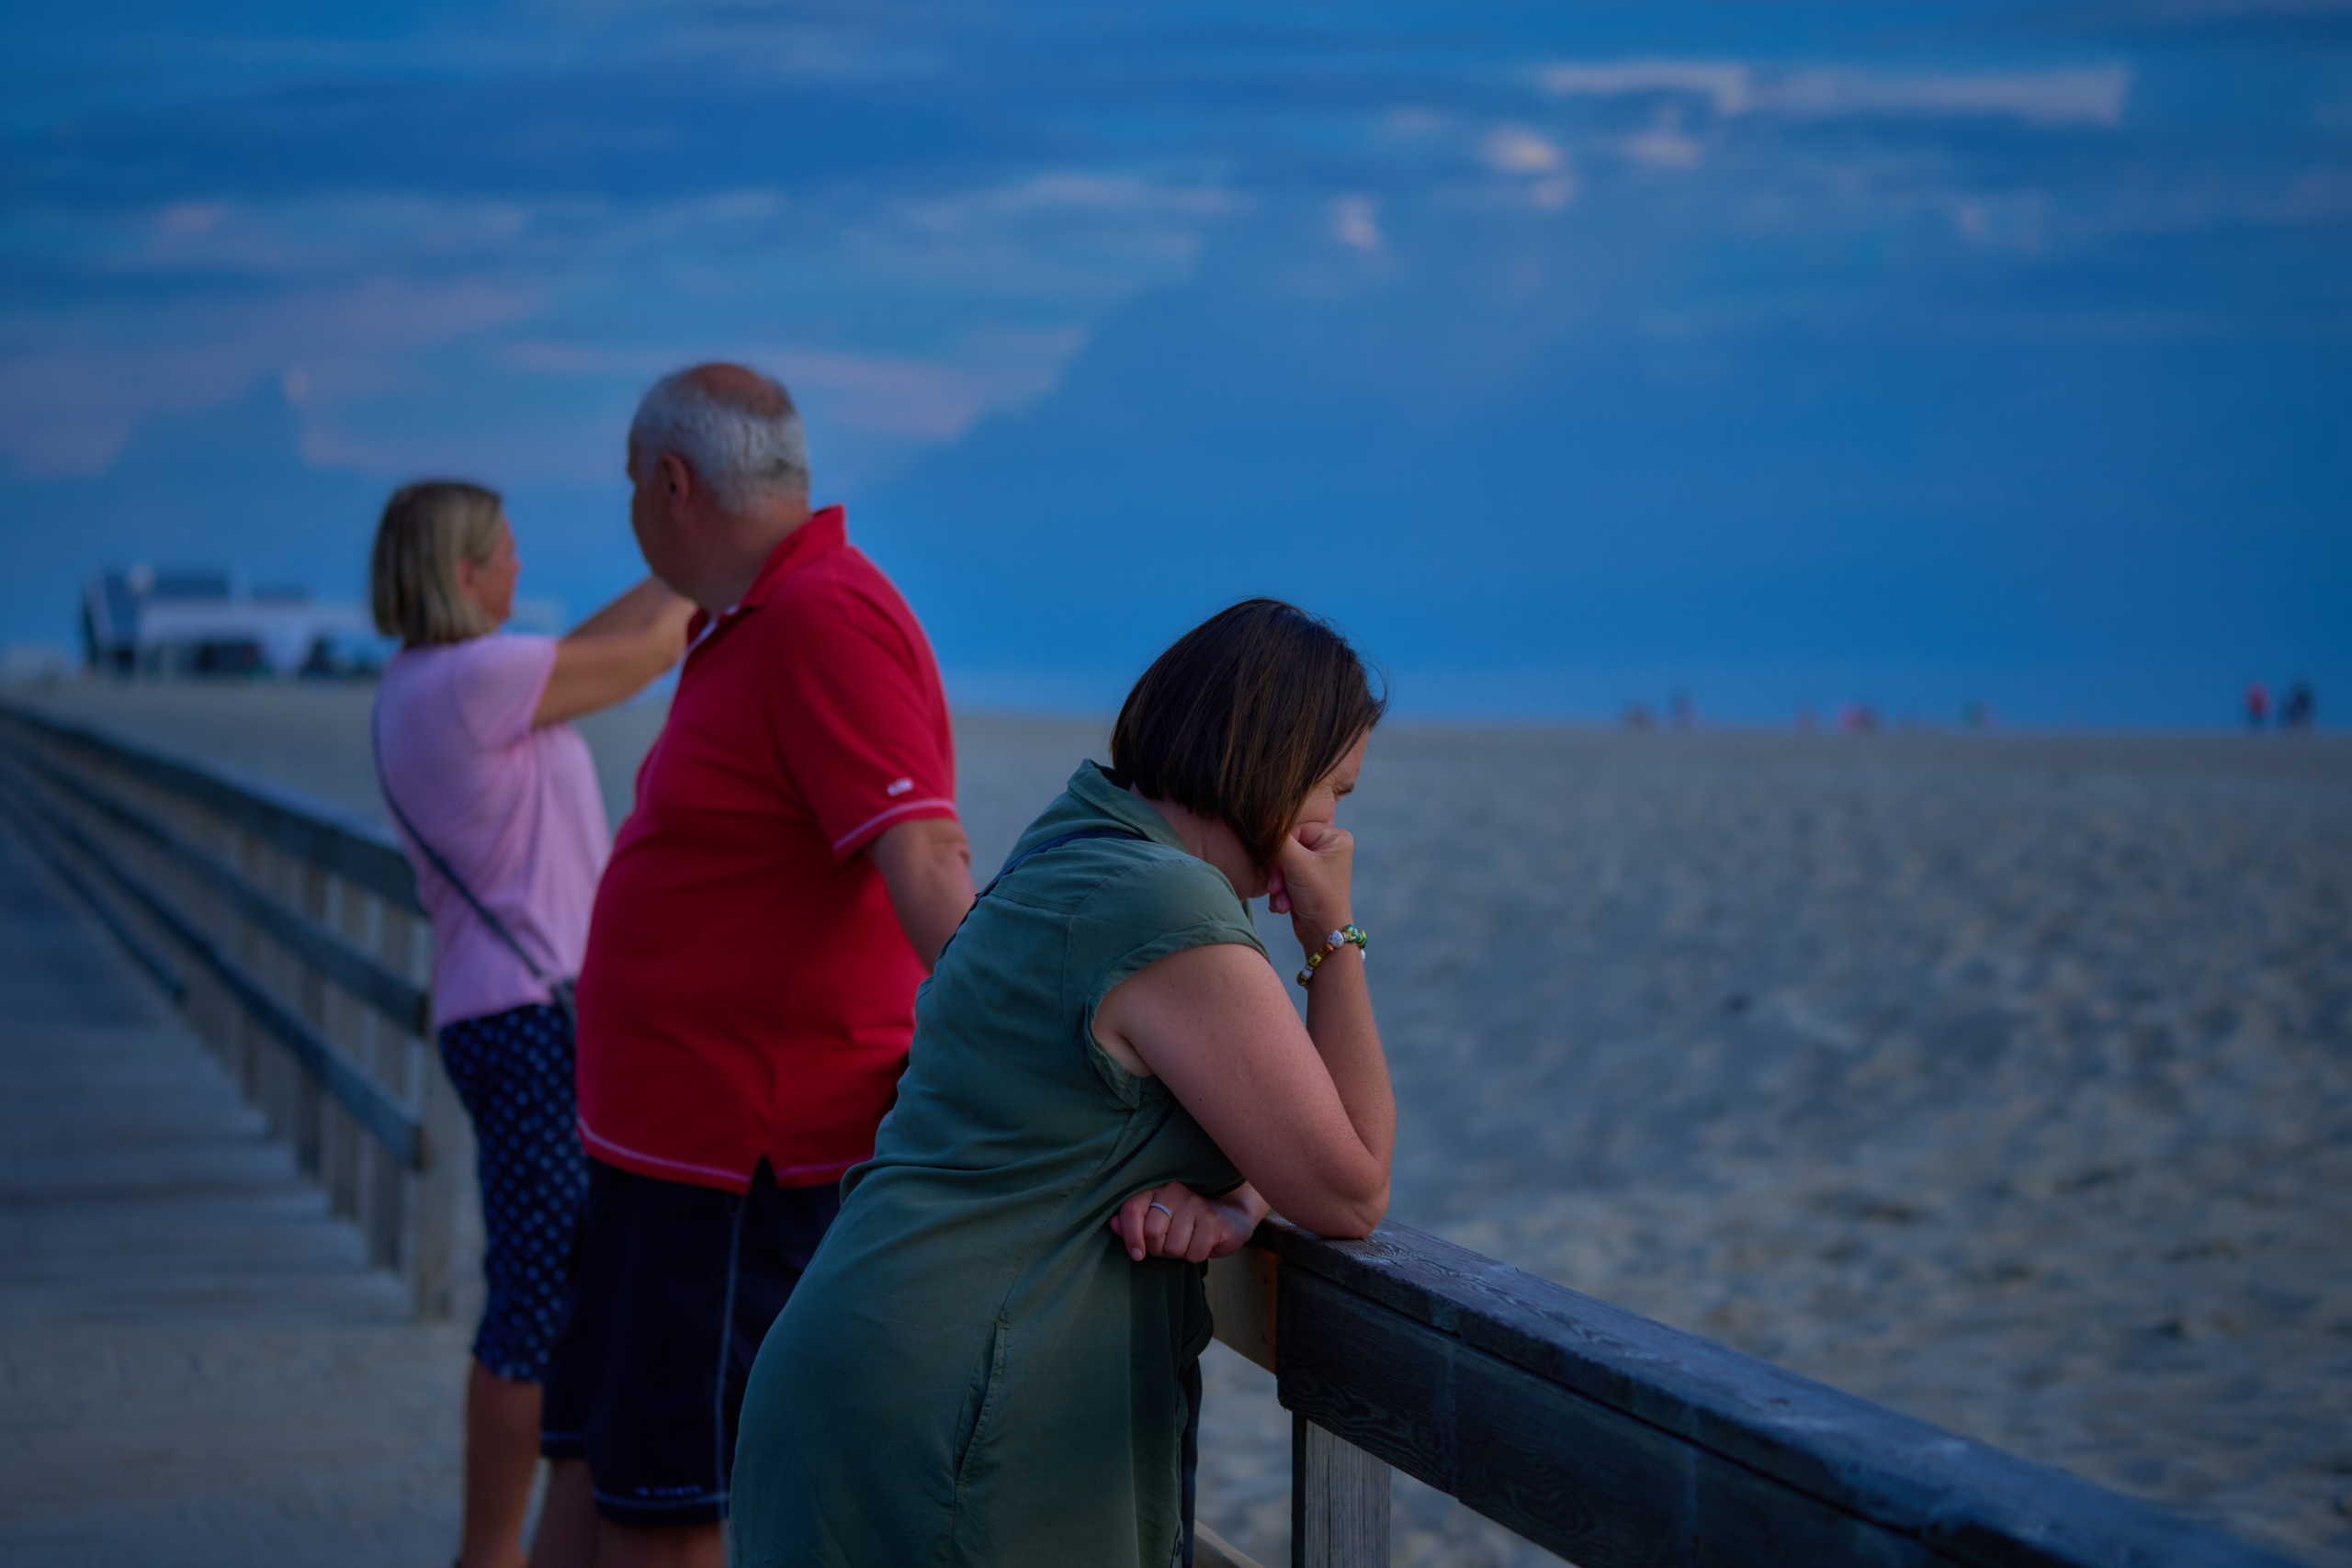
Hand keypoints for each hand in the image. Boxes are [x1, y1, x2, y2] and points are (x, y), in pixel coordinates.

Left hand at [1109, 1182, 1262, 1263]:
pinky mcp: (1211, 1220)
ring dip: (1180, 1253)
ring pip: (1173, 1246)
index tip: (1137, 1253)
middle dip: (1160, 1249)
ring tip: (1189, 1240)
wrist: (1229, 1218)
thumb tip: (1113, 1224)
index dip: (1130, 1236)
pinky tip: (1203, 1242)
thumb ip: (1134, 1223)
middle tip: (1171, 1243)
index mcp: (1155, 1189)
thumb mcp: (1159, 1222)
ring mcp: (1194, 1204)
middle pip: (1152, 1233)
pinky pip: (1193, 1253)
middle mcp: (1173, 1191)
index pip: (1132, 1210)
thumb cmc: (1186, 1223)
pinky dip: (1196, 1255)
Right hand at [1269, 818, 1352, 952]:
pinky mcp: (1307, 879)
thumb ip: (1279, 839)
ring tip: (1280, 899)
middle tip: (1275, 887)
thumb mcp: (1297, 864)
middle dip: (1278, 871)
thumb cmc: (1318, 897)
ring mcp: (1318, 864)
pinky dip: (1281, 891)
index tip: (1278, 867)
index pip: (1295, 829)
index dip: (1282, 848)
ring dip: (1277, 883)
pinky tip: (1283, 905)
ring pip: (1283, 863)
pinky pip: (1285, 876)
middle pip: (1288, 847)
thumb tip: (1263, 817)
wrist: (1323, 934)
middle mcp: (1328, 847)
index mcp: (1335, 837)